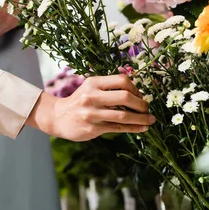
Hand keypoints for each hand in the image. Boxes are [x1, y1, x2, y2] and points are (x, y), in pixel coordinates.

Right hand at [27, 75, 155, 141]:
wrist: (58, 117)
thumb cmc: (80, 100)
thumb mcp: (91, 87)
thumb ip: (110, 86)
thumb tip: (137, 91)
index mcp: (93, 83)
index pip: (122, 80)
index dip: (135, 88)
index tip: (139, 95)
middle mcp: (92, 97)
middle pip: (125, 97)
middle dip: (141, 104)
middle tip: (147, 108)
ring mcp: (92, 114)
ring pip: (124, 116)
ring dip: (141, 118)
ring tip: (151, 120)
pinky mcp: (93, 128)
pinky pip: (119, 128)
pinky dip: (134, 128)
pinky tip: (143, 128)